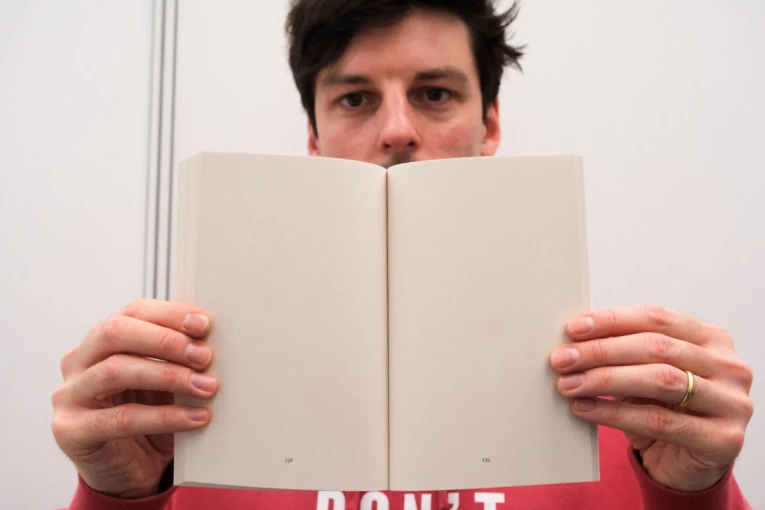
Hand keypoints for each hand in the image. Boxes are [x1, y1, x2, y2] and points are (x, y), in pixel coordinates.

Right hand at [51, 299, 218, 498]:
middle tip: (204, 356)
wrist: (129, 473)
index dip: (168, 315)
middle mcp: (78, 362)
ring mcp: (69, 396)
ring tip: (206, 386)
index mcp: (101, 340)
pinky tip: (196, 418)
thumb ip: (178, 358)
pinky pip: (121, 419)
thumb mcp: (165, 382)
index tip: (203, 324)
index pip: (132, 312)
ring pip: (115, 371)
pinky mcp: (71, 431)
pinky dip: (165, 417)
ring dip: (168, 375)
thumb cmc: (150, 418)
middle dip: (165, 340)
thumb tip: (213, 341)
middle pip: (115, 332)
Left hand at [550, 304, 753, 490]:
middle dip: (601, 351)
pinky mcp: (723, 439)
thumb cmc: (664, 411)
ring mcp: (732, 402)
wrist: (687, 464)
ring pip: (659, 380)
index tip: (574, 328)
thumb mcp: (646, 374)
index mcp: (711, 338)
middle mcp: (728, 366)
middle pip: (655, 347)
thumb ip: (624, 353)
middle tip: (563, 359)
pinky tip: (585, 409)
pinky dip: (615, 413)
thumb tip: (573, 340)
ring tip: (569, 384)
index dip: (612, 320)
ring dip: (605, 380)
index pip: (656, 318)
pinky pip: (658, 420)